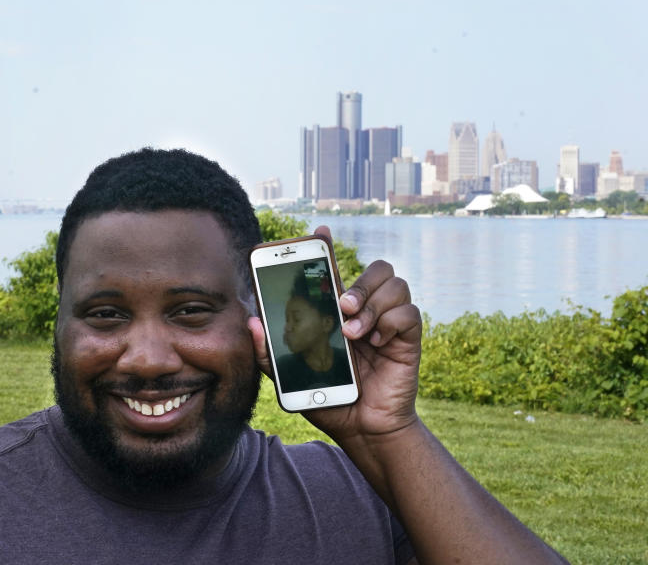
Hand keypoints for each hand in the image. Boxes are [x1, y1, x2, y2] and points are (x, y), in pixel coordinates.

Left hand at [248, 225, 422, 443]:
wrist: (361, 430)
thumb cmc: (328, 400)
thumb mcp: (290, 378)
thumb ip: (269, 353)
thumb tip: (252, 322)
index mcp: (337, 313)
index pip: (335, 271)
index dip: (329, 248)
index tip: (320, 232)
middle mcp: (366, 311)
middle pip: (377, 269)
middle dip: (359, 282)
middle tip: (344, 306)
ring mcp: (389, 323)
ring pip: (395, 285)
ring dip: (373, 304)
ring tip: (355, 331)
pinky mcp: (407, 339)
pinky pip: (409, 313)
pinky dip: (391, 322)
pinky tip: (377, 342)